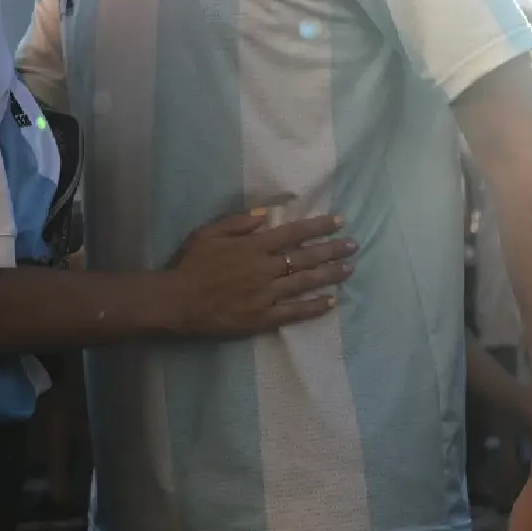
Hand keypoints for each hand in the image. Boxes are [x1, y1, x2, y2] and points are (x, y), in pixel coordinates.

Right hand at [163, 209, 354, 337]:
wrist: (178, 301)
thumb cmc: (190, 264)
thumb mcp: (208, 233)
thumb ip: (238, 222)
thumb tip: (267, 213)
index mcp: (253, 246)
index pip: (294, 233)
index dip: (318, 226)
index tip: (339, 222)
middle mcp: (265, 268)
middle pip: (306, 256)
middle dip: (332, 249)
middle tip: (353, 245)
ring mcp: (266, 294)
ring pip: (305, 282)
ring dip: (330, 275)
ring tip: (349, 269)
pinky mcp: (263, 317)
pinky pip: (294, 312)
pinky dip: (314, 306)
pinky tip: (331, 301)